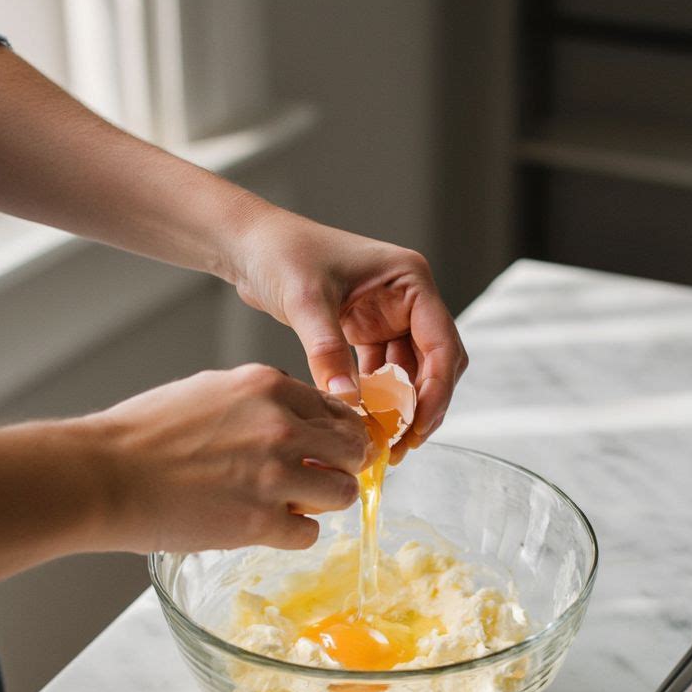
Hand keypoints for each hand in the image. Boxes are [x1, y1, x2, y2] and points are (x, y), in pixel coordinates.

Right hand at [91, 365, 371, 551]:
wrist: (102, 475)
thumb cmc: (141, 435)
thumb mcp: (208, 391)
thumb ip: (258, 401)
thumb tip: (292, 416)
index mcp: (267, 386)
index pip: (336, 408)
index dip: (336, 433)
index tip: (330, 449)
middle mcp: (281, 425)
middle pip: (352, 449)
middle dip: (341, 467)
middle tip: (321, 480)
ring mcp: (275, 475)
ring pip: (343, 493)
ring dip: (323, 503)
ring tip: (293, 506)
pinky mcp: (261, 521)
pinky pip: (309, 534)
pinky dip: (293, 534)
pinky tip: (266, 528)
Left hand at [228, 204, 467, 457]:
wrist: (250, 246)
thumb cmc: (281, 253)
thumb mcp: (305, 301)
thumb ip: (328, 350)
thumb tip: (348, 402)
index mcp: (410, 280)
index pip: (442, 343)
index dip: (437, 389)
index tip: (418, 427)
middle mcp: (408, 299)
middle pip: (436, 363)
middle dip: (423, 406)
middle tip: (401, 446)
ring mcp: (390, 316)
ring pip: (411, 374)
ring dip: (401, 408)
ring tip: (381, 443)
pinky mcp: (368, 332)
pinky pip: (383, 375)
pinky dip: (377, 400)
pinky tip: (362, 423)